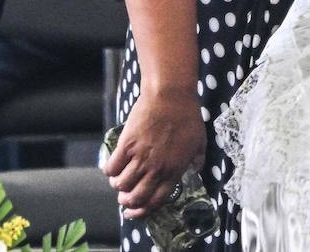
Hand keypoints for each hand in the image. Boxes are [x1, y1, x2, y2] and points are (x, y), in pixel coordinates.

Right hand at [104, 88, 204, 218]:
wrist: (170, 96)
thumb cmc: (187, 117)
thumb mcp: (200, 142)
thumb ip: (197, 161)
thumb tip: (193, 171)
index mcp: (174, 170)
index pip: (156, 201)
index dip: (143, 212)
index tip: (134, 213)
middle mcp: (156, 169)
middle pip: (136, 197)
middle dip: (127, 202)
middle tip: (124, 197)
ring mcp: (140, 158)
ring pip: (121, 185)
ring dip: (117, 186)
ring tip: (118, 180)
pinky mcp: (126, 146)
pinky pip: (111, 168)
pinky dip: (109, 171)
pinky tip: (112, 167)